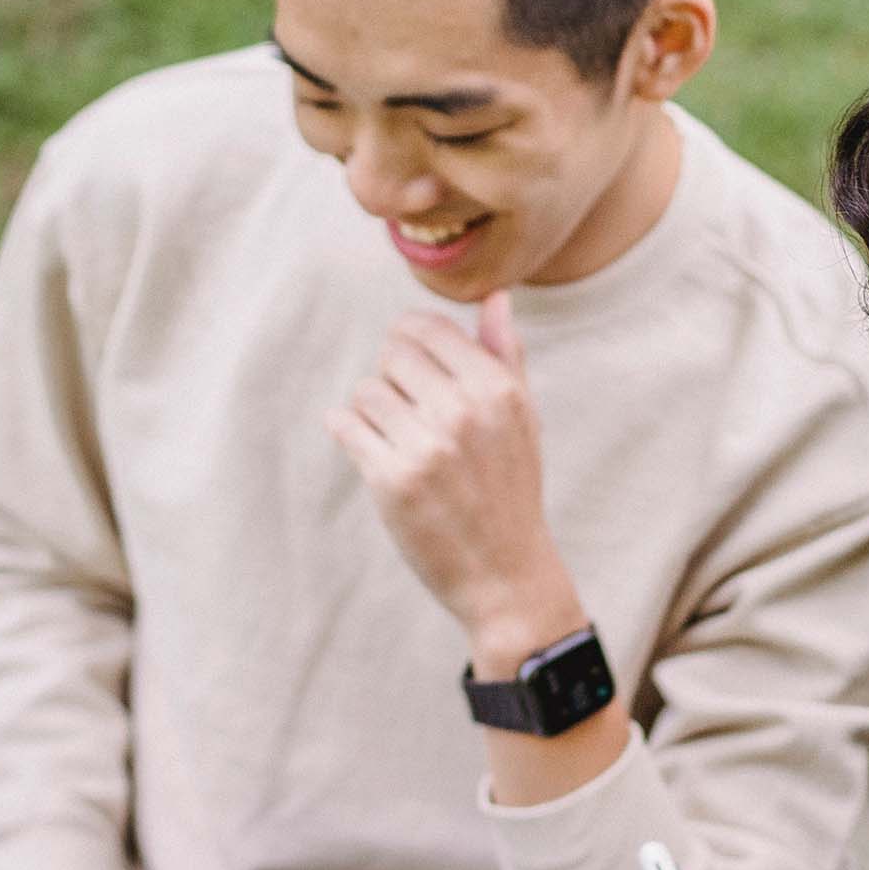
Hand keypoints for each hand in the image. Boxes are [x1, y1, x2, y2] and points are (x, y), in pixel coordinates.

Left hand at [324, 294, 577, 660]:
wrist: (504, 573)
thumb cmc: (511, 488)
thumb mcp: (523, 419)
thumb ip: (505, 355)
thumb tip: (494, 297)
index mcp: (497, 389)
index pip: (425, 328)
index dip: (410, 343)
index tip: (413, 370)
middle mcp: (463, 411)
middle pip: (391, 354)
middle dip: (393, 378)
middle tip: (409, 413)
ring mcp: (426, 446)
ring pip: (365, 390)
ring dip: (371, 410)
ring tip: (395, 437)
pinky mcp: (392, 480)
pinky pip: (345, 425)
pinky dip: (350, 432)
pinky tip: (372, 451)